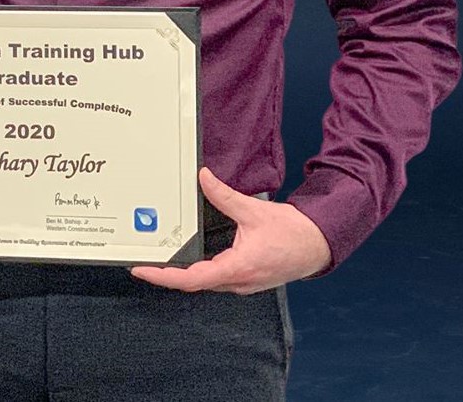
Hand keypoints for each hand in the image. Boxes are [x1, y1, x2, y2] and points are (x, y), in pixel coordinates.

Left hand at [131, 167, 331, 294]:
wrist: (320, 244)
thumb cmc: (294, 233)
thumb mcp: (254, 211)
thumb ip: (224, 195)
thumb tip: (203, 178)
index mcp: (238, 268)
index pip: (192, 279)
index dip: (164, 276)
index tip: (142, 270)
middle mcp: (238, 281)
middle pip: (193, 283)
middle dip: (166, 274)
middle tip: (142, 262)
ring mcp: (242, 283)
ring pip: (204, 282)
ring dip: (181, 274)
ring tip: (157, 261)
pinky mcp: (246, 279)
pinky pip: (215, 279)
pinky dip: (196, 271)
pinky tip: (186, 260)